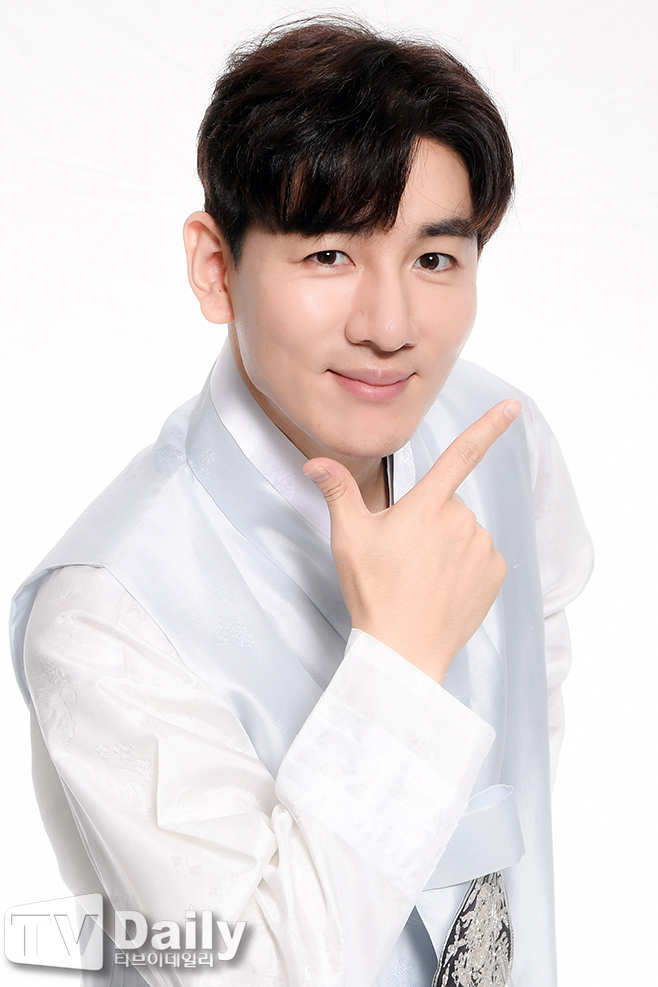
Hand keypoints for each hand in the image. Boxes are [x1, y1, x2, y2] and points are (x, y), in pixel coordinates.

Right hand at [303, 399, 520, 682]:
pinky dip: (465, 566)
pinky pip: (481, 556)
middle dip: (429, 521)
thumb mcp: (348, 538)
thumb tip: (314, 462)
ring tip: (422, 577)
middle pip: (447, 505)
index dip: (488, 426)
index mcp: (427, 506)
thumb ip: (337, 492)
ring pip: (465, 531)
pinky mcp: (495, 573)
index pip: (461, 454)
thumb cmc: (374, 592)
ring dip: (448, 545)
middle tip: (403, 557)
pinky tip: (443, 588)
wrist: (405, 650)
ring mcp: (482, 547)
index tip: (512, 406)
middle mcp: (461, 521)